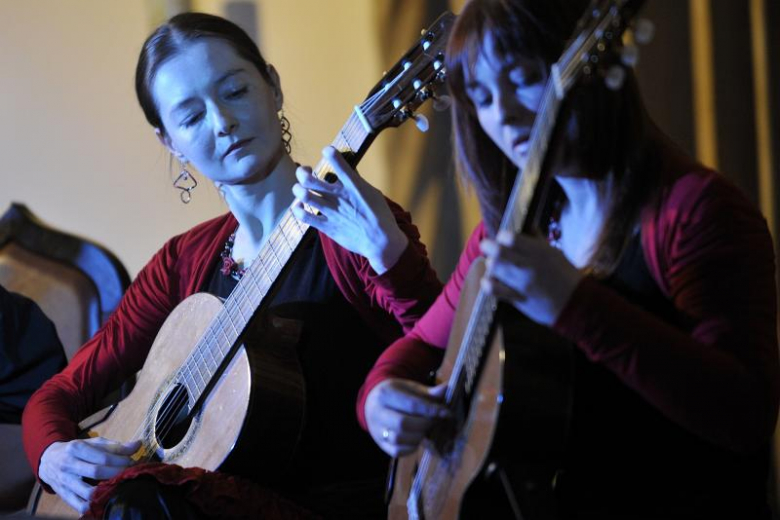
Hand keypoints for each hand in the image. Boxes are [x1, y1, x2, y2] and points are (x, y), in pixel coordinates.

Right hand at [39, 437, 139, 513]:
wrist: (49, 460)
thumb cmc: (77, 450)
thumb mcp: (93, 443)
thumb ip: (115, 446)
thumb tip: (138, 445)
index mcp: (77, 448)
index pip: (103, 457)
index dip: (121, 461)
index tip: (132, 463)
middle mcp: (68, 464)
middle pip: (96, 472)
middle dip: (116, 474)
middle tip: (129, 475)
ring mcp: (65, 481)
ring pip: (87, 491)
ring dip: (105, 492)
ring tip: (119, 488)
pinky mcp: (63, 495)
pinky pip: (78, 505)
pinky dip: (92, 506)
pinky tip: (104, 502)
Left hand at [291, 146, 407, 274]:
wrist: (380, 242)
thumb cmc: (380, 216)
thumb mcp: (373, 193)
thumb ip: (358, 182)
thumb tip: (349, 172)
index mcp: (353, 186)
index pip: (338, 163)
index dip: (330, 153)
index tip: (327, 151)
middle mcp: (339, 197)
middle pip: (310, 180)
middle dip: (302, 173)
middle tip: (304, 172)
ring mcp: (331, 212)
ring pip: (305, 196)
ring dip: (298, 190)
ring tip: (300, 189)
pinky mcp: (327, 227)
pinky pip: (305, 217)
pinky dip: (297, 210)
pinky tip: (298, 207)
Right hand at [365, 379, 448, 456]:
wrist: (375, 402)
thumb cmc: (398, 394)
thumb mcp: (411, 389)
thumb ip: (429, 392)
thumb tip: (447, 389)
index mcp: (385, 394)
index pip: (411, 405)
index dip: (431, 410)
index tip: (447, 413)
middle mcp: (377, 412)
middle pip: (403, 424)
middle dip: (424, 424)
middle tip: (435, 421)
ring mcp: (376, 430)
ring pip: (399, 439)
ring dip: (418, 437)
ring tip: (425, 429)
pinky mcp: (381, 444)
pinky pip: (398, 451)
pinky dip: (412, 447)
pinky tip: (418, 438)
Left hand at [480, 230, 582, 325]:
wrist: (575, 303)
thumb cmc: (565, 275)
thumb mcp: (554, 253)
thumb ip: (538, 239)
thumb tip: (528, 224)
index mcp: (539, 252)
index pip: (510, 238)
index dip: (502, 236)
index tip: (502, 238)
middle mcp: (529, 266)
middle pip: (497, 252)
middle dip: (488, 247)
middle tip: (487, 247)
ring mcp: (522, 284)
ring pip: (493, 269)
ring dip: (490, 265)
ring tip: (493, 265)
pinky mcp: (517, 299)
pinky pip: (494, 290)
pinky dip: (488, 283)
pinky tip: (489, 281)